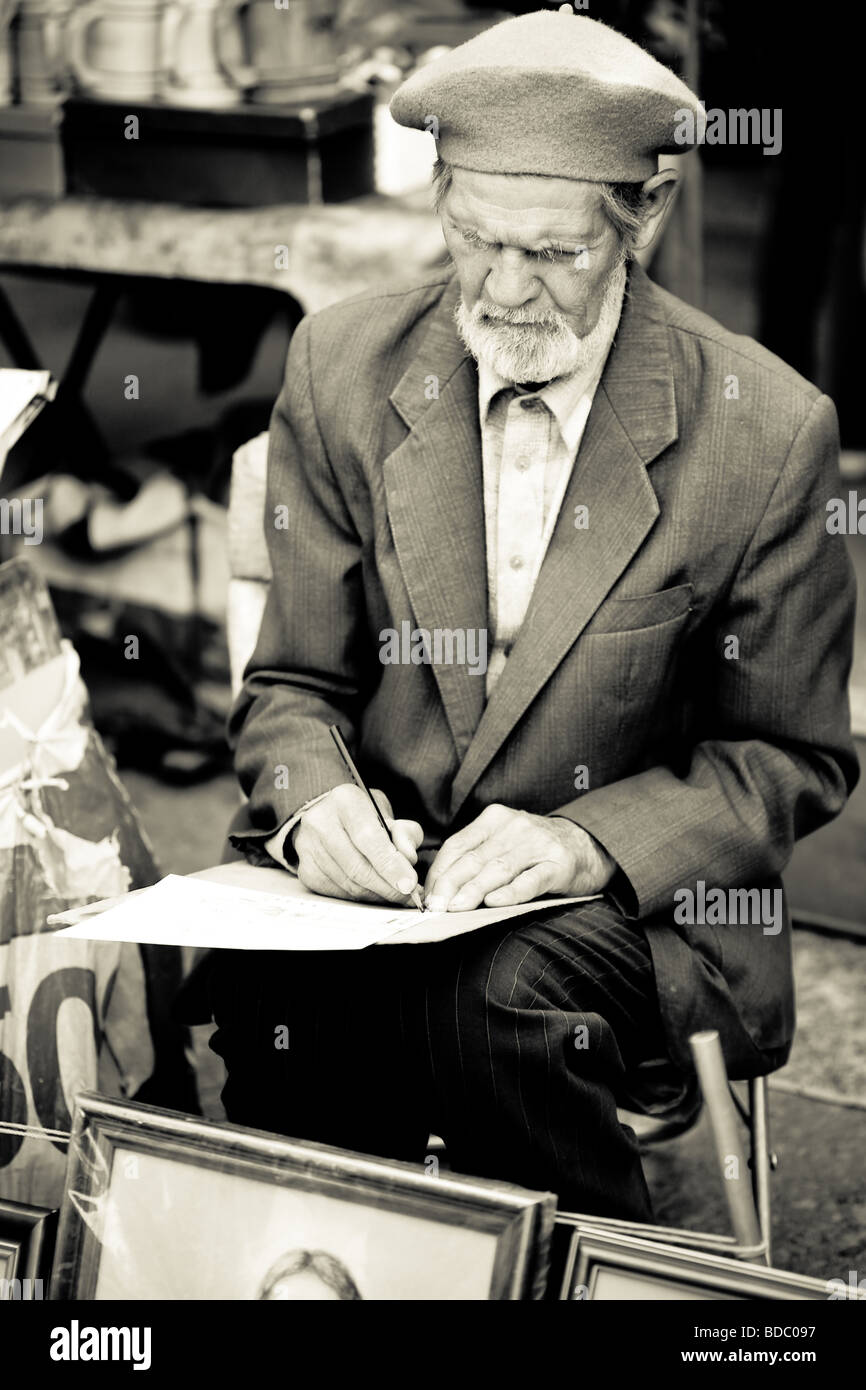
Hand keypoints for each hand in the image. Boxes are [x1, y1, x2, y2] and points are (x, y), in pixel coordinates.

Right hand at [292, 783, 423, 904]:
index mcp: (345, 800)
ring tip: (394, 894)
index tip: (409, 884)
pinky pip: (338, 893)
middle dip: (387, 886)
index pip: (368, 837)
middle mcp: (320, 821)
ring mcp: (308, 847)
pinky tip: (373, 892)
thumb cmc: (364, 816)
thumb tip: (408, 860)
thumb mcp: (390, 815)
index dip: (390, 864)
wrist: (328, 818)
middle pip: (357, 867)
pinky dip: (360, 898)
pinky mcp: (305, 871)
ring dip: (376, 895)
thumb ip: (404, 833)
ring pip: (348, 884)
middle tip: (408, 896)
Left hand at [423, 805, 614, 911]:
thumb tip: (439, 889)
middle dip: (449, 885)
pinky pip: (530, 880)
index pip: (457, 845)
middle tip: (434, 908)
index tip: (426, 897)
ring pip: (498, 869)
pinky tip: (494, 902)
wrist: (588, 843)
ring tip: (455, 908)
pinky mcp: (558, 864)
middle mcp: (513, 827)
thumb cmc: (536, 849)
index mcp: (494, 819)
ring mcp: (537, 844)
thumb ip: (476, 857)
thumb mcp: (504, 841)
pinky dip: (511, 893)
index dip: (438, 873)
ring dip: (473, 891)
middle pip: (473, 858)